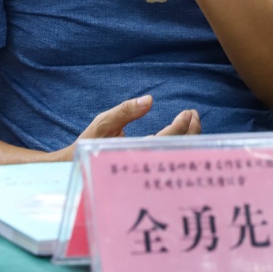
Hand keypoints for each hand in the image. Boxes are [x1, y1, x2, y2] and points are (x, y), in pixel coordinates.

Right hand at [56, 96, 201, 159]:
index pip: (164, 142)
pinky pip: (172, 158)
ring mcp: (148, 169)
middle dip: (192, 132)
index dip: (179, 128)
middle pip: (178, 152)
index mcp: (133, 154)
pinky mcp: (149, 169)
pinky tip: (186, 133)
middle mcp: (144, 165)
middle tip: (194, 114)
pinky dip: (183, 145)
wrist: (78, 171)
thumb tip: (149, 100)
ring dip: (190, 138)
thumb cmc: (90, 146)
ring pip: (178, 157)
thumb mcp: (103, 124)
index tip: (187, 113)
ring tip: (193, 120)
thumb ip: (124, 111)